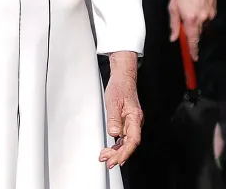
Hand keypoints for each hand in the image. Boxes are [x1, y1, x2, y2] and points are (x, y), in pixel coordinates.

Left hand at [99, 52, 142, 168]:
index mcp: (134, 118)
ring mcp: (131, 123)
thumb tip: (114, 134)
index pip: (133, 140)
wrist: (122, 79)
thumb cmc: (119, 88)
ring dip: (116, 151)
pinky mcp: (127, 122)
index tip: (117, 160)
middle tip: (107, 162)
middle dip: (119, 155)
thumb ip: (114, 118)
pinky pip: (123, 137)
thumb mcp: (113, 102)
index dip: (125, 152)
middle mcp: (135, 122)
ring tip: (105, 157)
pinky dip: (116, 144)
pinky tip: (110, 149)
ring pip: (126, 142)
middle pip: (129, 144)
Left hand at [169, 0, 216, 59]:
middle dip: (191, 31)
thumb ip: (173, 24)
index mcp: (191, 19)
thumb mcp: (172, 6)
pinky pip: (207, 18)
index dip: (193, 50)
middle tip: (185, 21)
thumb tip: (173, 36)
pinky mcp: (214, 10)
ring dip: (196, 22)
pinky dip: (201, 16)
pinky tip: (196, 7)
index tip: (193, 58)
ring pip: (202, 25)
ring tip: (189, 9)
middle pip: (197, 33)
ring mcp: (210, 15)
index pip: (192, 40)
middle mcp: (203, 19)